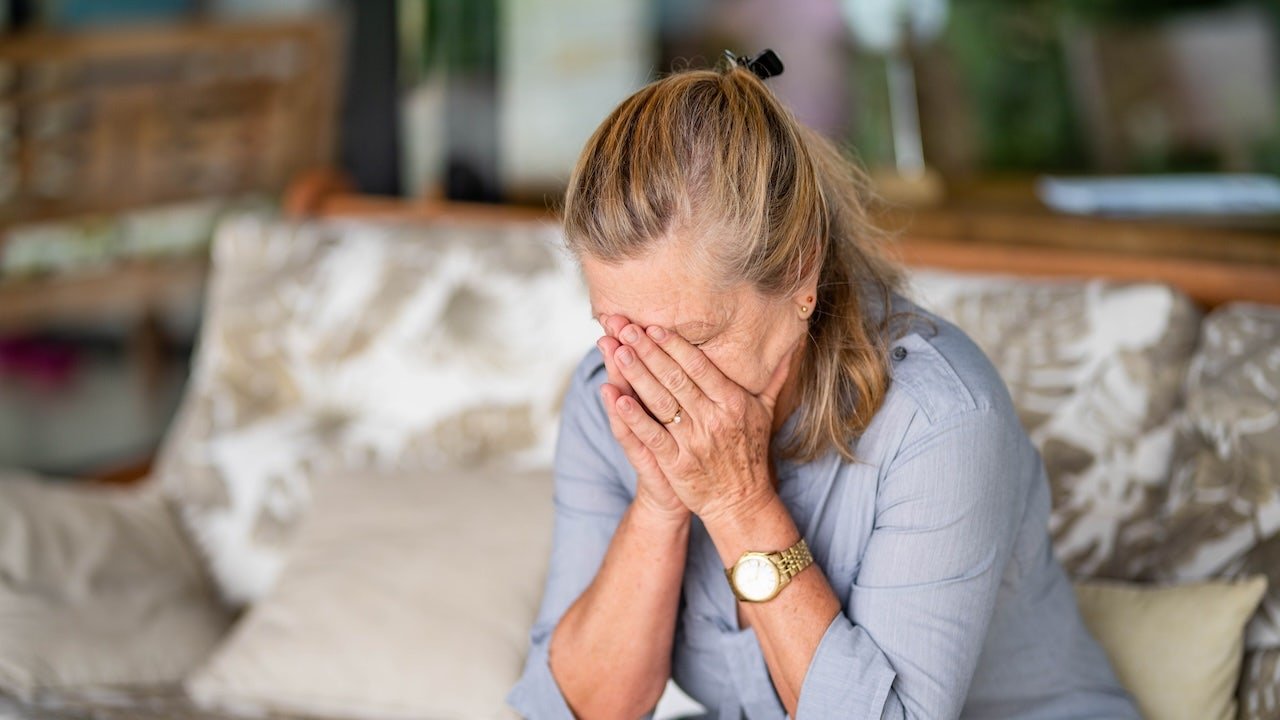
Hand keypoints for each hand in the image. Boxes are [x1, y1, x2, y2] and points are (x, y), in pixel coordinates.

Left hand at [603, 319, 798, 524]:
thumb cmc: (750, 453)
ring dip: (637, 375)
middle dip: (648, 351)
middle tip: (625, 328)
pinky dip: (634, 417)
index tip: (653, 326)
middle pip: (675, 378)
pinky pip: (652, 435)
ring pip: (661, 402)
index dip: (674, 345)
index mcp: (732, 402)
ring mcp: (694, 441)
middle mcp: (713, 418)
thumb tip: (791, 347)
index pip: (698, 366)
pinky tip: (617, 398)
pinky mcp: (678, 463)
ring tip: (616, 351)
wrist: (742, 501)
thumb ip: (773, 377)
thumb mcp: (766, 412)